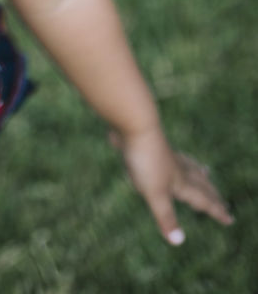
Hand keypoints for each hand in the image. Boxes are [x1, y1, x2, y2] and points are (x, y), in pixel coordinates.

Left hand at [109, 126, 233, 243]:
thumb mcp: (154, 194)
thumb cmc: (145, 160)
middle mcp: (177, 168)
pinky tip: (170, 153)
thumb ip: (166, 217)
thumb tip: (178, 242)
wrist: (134, 123)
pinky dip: (178, 158)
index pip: (202, 200)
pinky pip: (170, 154)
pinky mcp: (152, 144)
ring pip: (187, 166)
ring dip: (198, 173)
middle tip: (223, 202)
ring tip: (206, 172)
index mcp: (180, 182)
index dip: (215, 211)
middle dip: (211, 195)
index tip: (229, 219)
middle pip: (199, 183)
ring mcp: (166, 154)